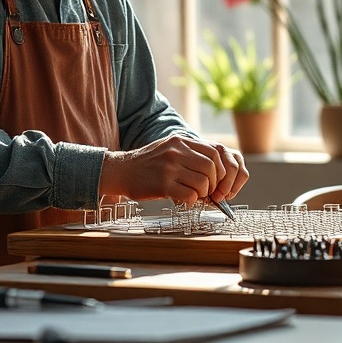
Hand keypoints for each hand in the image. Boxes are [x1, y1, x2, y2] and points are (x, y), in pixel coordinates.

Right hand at [99, 134, 248, 205]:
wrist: (120, 170)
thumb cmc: (146, 163)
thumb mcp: (169, 148)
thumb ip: (190, 153)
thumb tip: (214, 169)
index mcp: (181, 141)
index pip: (214, 152)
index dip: (221, 170)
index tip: (218, 181)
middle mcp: (177, 151)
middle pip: (211, 168)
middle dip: (214, 184)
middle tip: (209, 192)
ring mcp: (170, 168)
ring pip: (203, 183)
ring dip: (203, 194)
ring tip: (195, 196)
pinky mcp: (163, 185)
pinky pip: (190, 196)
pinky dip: (191, 202)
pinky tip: (184, 201)